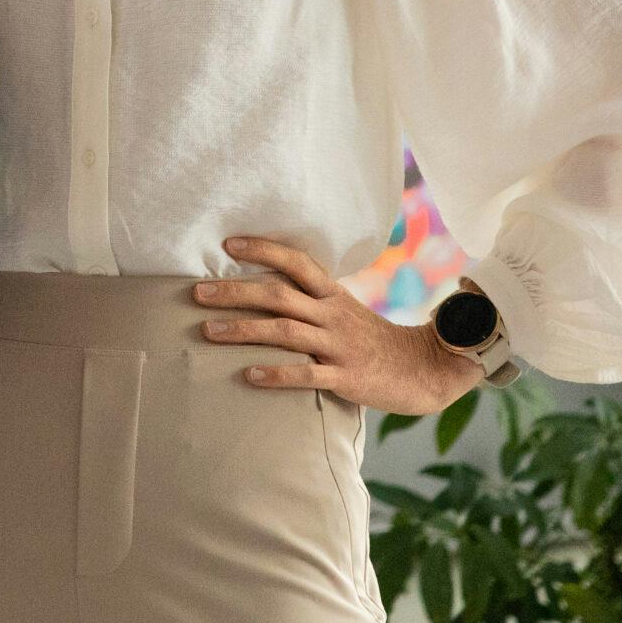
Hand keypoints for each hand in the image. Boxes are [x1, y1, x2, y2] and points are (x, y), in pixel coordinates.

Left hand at [194, 235, 482, 414]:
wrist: (425, 369)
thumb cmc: (373, 340)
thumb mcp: (344, 310)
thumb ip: (310, 299)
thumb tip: (264, 286)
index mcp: (332, 295)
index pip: (296, 262)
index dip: (263, 250)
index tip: (228, 244)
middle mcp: (332, 315)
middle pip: (278, 295)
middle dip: (234, 292)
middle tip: (196, 292)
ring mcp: (339, 346)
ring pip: (284, 332)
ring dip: (242, 330)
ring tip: (207, 332)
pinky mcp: (346, 378)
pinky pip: (306, 375)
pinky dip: (275, 374)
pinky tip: (248, 375)